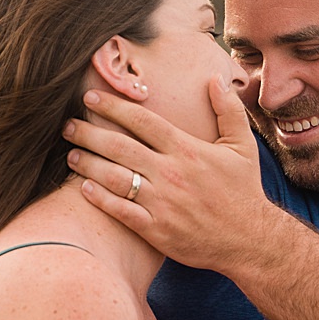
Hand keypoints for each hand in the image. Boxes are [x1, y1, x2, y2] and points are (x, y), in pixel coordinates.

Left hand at [63, 77, 272, 271]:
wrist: (250, 240)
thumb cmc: (244, 191)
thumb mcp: (242, 146)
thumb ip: (227, 110)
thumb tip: (215, 79)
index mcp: (187, 149)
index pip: (141, 121)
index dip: (112, 107)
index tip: (90, 98)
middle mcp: (170, 173)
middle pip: (119, 147)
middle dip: (89, 133)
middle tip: (68, 126)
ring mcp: (161, 203)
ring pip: (115, 178)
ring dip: (88, 165)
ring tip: (71, 156)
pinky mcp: (157, 230)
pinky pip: (121, 211)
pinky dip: (100, 199)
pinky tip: (84, 189)